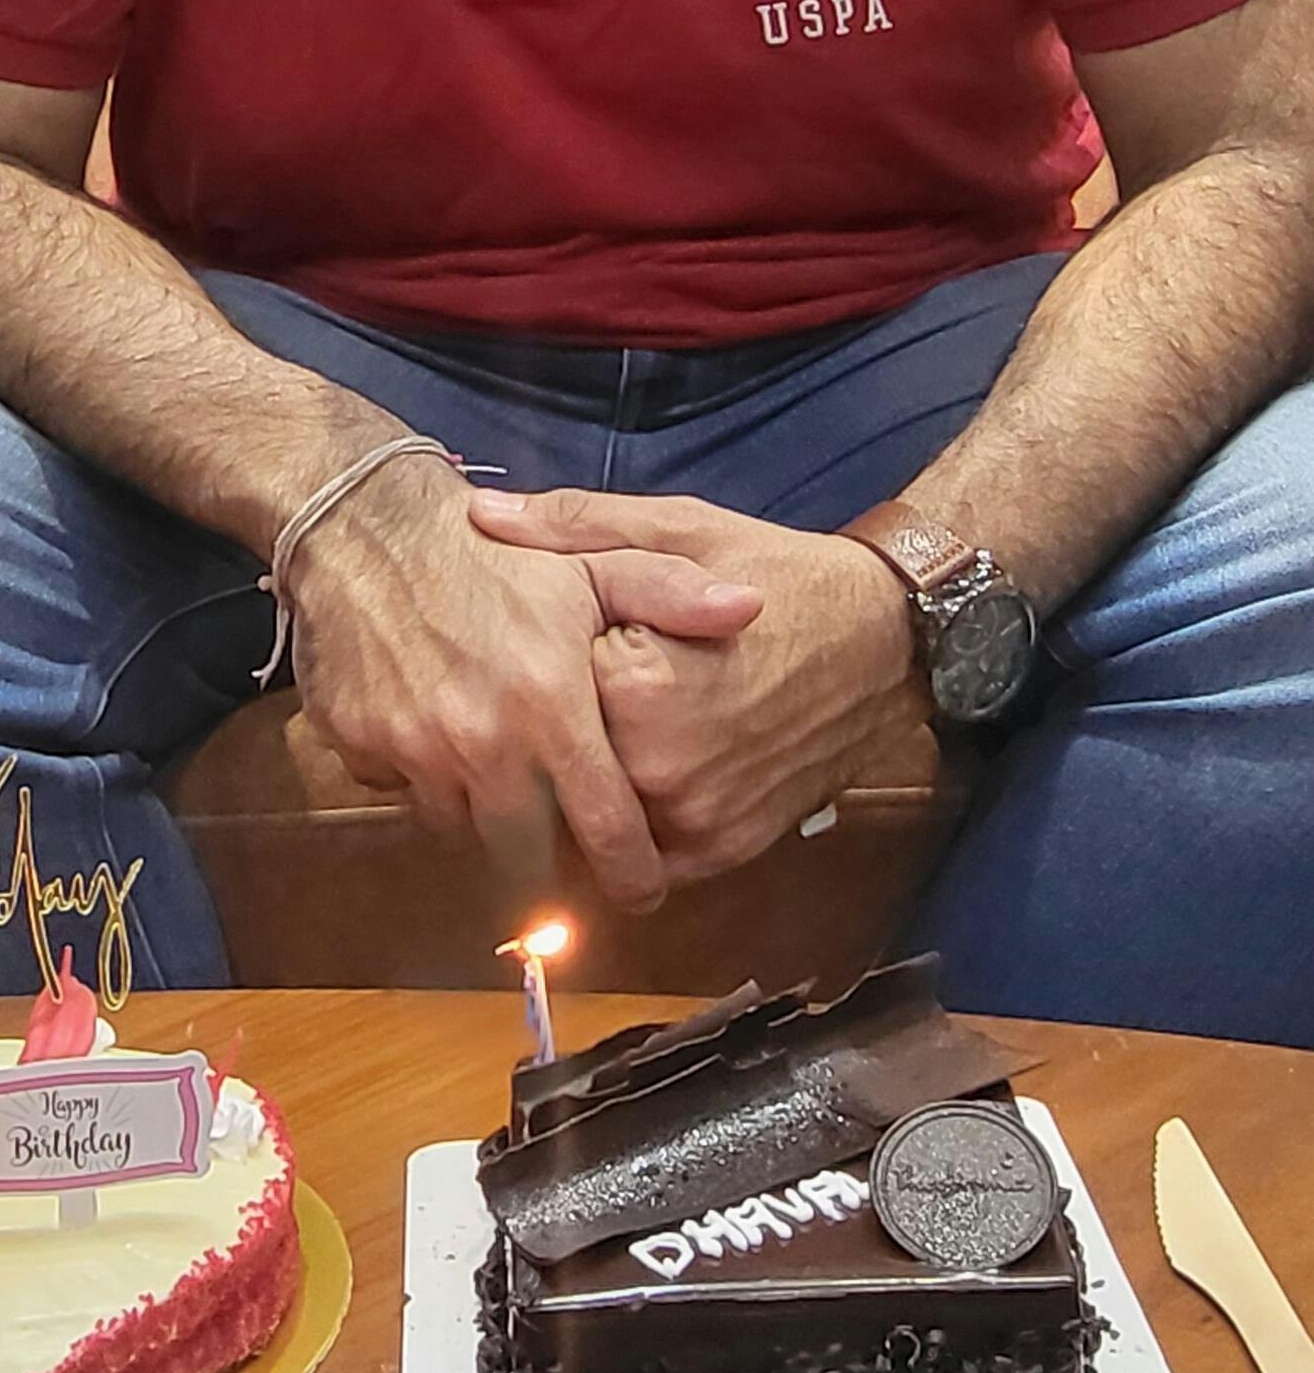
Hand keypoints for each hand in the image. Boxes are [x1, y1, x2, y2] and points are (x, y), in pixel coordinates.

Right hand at [286, 459, 762, 908]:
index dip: (631, 877)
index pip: (605, 833)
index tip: (643, 889)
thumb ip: (672, 594)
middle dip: (553, 861)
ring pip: (461, 831)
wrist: (364, 524)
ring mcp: (415, 753)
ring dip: (486, 817)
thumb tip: (748, 608)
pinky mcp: (361, 749)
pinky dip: (426, 780)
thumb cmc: (490, 555)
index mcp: (551, 709)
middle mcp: (482, 745)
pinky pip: (402, 794)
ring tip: (504, 775)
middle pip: (528, 860)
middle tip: (567, 840)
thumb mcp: (591, 564)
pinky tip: (440, 734)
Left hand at [468, 486, 913, 882]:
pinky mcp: (722, 849)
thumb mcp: (681, 529)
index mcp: (634, 685)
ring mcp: (694, 817)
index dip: (527, 669)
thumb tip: (484, 515)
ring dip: (578, 791)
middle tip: (561, 696)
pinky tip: (635, 776)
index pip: (529, 697)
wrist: (887, 641)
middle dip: (546, 736)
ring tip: (595, 735)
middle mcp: (660, 766)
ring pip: (586, 825)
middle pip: (551, 769)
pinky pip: (640, 857)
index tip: (536, 646)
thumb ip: (575, 529)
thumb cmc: (781, 576)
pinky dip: (625, 828)